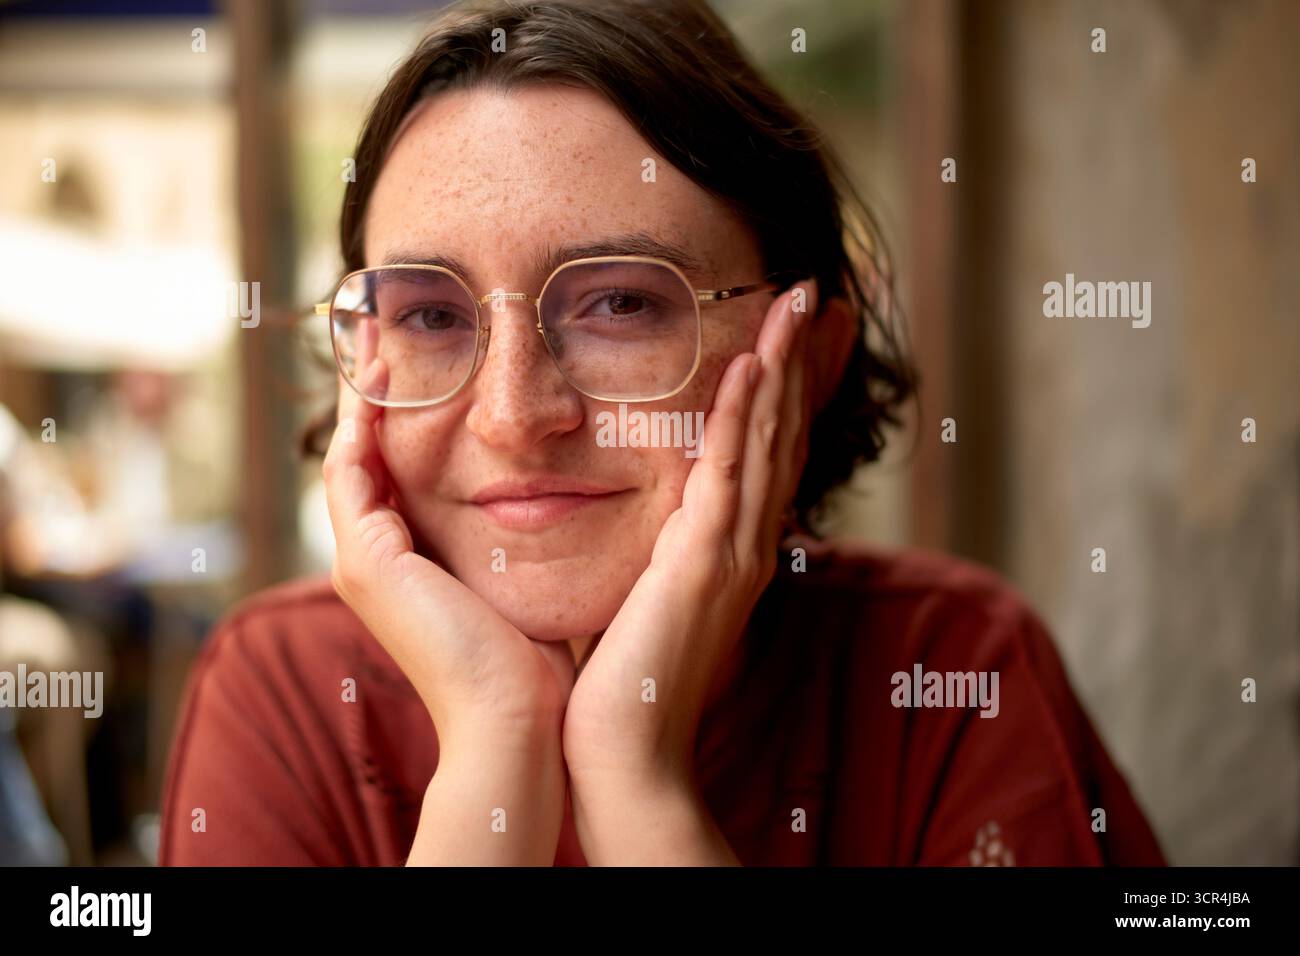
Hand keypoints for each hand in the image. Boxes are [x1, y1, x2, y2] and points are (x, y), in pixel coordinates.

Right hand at [322, 319, 575, 748]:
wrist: (518, 722)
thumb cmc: (536, 664)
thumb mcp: (524, 584)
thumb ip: (523, 544)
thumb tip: (564, 502)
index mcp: (410, 568)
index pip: (397, 474)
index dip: (404, 419)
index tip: (425, 364)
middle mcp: (376, 562)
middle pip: (365, 459)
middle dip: (373, 397)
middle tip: (383, 331)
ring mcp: (363, 564)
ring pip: (349, 458)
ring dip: (360, 398)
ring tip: (374, 338)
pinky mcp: (366, 563)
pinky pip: (350, 474)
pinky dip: (359, 426)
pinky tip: (379, 381)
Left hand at [562, 278, 815, 789]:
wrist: (624, 747)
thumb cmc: (624, 676)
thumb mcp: (649, 593)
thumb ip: (659, 547)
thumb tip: (647, 514)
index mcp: (734, 549)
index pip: (769, 450)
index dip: (787, 388)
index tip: (796, 332)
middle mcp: (748, 544)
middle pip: (784, 432)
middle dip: (800, 358)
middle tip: (816, 294)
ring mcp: (733, 553)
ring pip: (767, 440)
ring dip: (782, 367)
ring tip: (797, 303)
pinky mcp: (704, 564)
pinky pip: (727, 475)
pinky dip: (742, 418)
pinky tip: (749, 366)